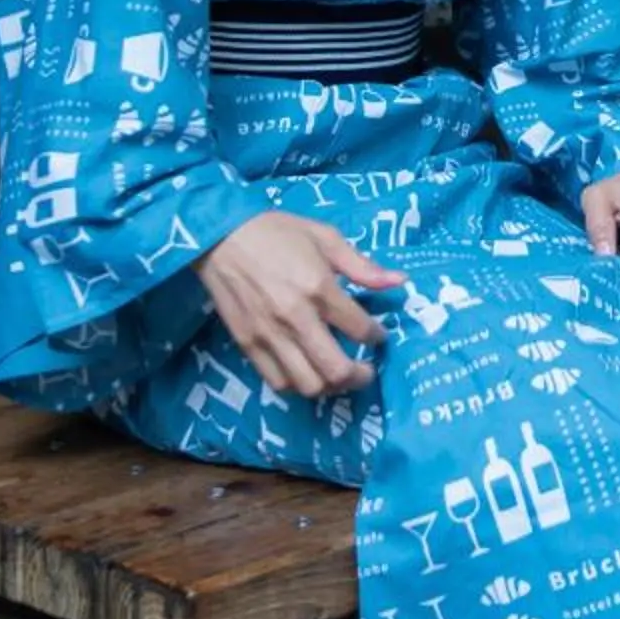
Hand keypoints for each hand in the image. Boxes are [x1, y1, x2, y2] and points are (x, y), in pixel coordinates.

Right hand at [197, 211, 404, 396]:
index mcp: (319, 288)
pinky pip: (278, 382)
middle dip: (360, 376)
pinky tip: (307, 372)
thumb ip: (362, 265)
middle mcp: (296, 318)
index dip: (377, 337)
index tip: (378, 336)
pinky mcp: (248, 345)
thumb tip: (399, 281)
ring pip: (308, 385)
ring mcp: (270, 336)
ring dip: (330, 386)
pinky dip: (298, 386)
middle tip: (366, 370)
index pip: (360, 329)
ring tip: (338, 375)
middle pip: (336, 370)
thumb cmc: (276, 232)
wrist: (220, 236)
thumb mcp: (325, 236)